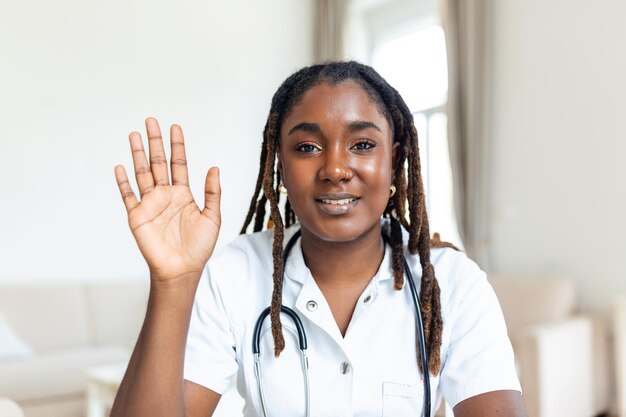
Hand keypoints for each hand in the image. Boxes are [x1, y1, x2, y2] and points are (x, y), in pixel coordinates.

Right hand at [114, 118, 220, 281]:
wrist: (182, 269)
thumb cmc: (199, 247)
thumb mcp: (212, 217)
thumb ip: (212, 192)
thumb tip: (214, 167)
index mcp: (183, 194)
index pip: (179, 164)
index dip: (177, 146)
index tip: (175, 127)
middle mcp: (165, 195)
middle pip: (158, 163)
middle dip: (155, 142)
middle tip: (151, 121)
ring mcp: (150, 204)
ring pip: (142, 173)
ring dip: (138, 154)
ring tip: (134, 135)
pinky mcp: (137, 216)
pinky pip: (128, 196)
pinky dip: (123, 182)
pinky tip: (121, 166)